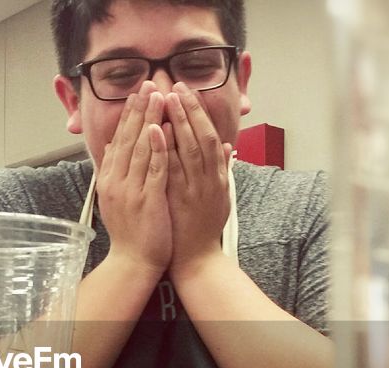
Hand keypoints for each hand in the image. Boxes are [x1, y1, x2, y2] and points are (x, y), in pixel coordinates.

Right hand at [96, 82, 170, 277]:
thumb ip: (114, 171)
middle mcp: (116, 181)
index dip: (129, 115)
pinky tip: (162, 130)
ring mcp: (130, 190)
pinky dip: (158, 148)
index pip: (119, 139)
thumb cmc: (130, 233)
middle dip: (139, 109)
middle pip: (128, 138)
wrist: (133, 263)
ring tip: (158, 96)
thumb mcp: (116, 198)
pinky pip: (153, 169)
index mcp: (109, 179)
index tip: (138, 93)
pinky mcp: (147, 200)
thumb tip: (111, 147)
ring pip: (141, 148)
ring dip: (150, 120)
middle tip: (148, 83)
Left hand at [164, 82, 233, 282]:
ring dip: (178, 121)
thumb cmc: (205, 227)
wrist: (197, 259)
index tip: (187, 93)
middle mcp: (210, 180)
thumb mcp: (221, 197)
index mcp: (219, 177)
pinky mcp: (180, 199)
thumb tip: (231, 146)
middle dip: (188, 110)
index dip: (199, 113)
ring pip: (189, 148)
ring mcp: (195, 189)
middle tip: (176, 86)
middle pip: (201, 136)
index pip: (211, 136)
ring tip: (166, 98)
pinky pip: (173, 169)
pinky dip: (166, 147)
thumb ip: (224, 170)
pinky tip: (158, 129)